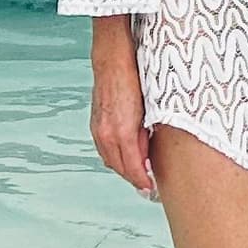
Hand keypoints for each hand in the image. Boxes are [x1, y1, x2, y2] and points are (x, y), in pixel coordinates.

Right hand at [89, 19, 156, 195]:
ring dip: (124, 168)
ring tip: (140, 173)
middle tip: (149, 186)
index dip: (143, 181)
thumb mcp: (149, 109)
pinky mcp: (95, 123)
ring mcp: (98, 129)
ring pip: (110, 159)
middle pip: (120, 167)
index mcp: (122, 132)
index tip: (152, 189)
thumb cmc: (135, 79)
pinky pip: (104, 148)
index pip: (133, 167)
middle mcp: (107, 134)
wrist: (113, 58)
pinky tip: (125, 155)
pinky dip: (115, 156)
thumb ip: (147, 134)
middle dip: (134, 178)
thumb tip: (150, 153)